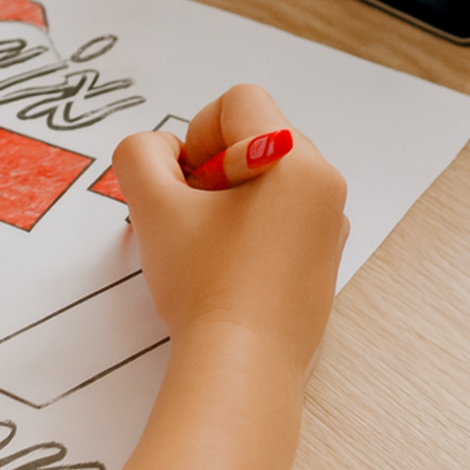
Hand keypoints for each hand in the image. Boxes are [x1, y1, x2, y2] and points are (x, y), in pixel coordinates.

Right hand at [112, 84, 348, 377]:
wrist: (242, 367)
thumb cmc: (206, 286)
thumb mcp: (153, 206)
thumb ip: (139, 153)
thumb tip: (162, 151)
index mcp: (295, 160)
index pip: (238, 102)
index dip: (197, 133)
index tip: (187, 186)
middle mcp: (324, 184)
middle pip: (254, 136)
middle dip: (211, 166)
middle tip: (190, 215)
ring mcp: (330, 224)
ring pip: (267, 177)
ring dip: (228, 196)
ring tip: (206, 244)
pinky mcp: (323, 258)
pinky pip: (282, 215)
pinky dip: (249, 226)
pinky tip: (227, 267)